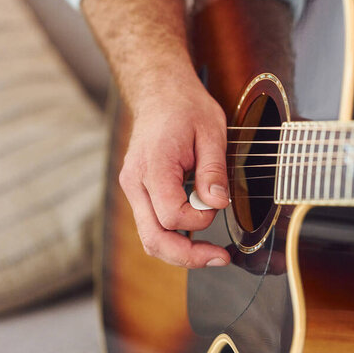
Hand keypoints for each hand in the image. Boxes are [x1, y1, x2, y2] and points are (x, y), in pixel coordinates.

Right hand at [83, 0, 231, 267]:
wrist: (160, 94)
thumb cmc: (186, 109)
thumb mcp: (211, 131)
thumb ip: (213, 170)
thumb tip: (217, 204)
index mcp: (152, 167)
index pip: (171, 215)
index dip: (200, 219)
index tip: (218, 204)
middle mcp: (135, 183)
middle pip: (154, 238)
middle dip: (188, 256)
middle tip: (220, 259)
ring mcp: (133, 190)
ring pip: (151, 238)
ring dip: (181, 252)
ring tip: (210, 254)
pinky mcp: (140, 193)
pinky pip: (153, 226)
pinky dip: (175, 237)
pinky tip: (197, 238)